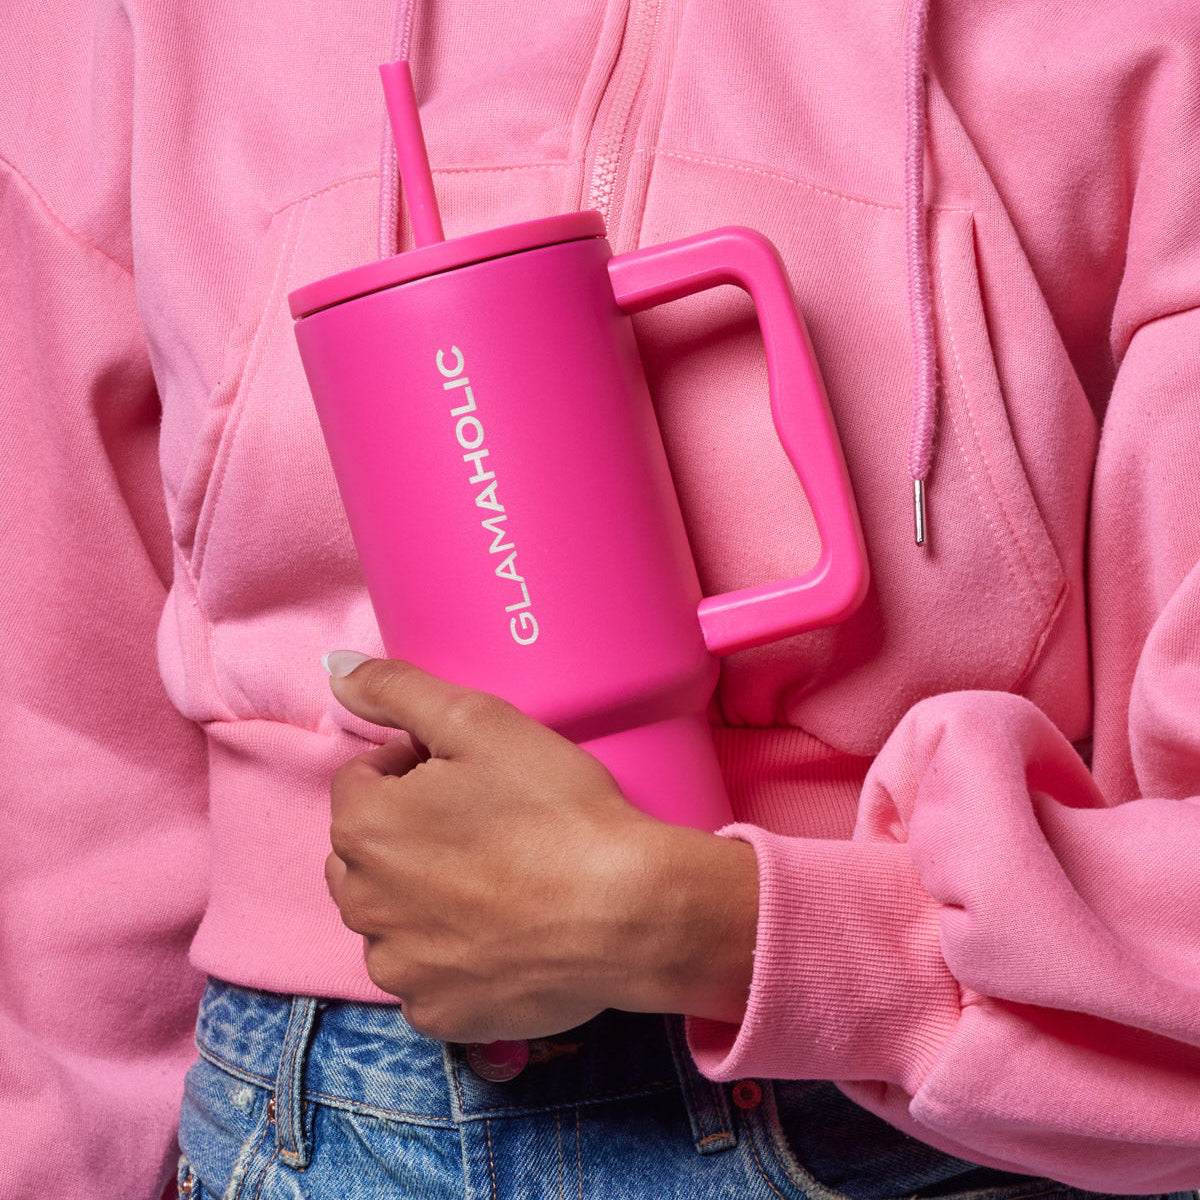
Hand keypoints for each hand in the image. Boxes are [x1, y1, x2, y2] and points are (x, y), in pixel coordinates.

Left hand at [322, 653, 757, 1042]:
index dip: (414, 767)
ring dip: (421, 897)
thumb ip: (399, 690)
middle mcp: (363, 905)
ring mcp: (399, 969)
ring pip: (390, 918)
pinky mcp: (437, 1016)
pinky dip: (449, 957)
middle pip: (366, 852)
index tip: (470, 774)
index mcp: (364, 827)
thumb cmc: (557, 811)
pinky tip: (500, 934)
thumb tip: (337, 671)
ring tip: (496, 880)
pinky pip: (424, 977)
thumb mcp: (482, 721)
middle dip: (407, 832)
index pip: (361, 780)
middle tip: (485, 824)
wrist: (629, 912)